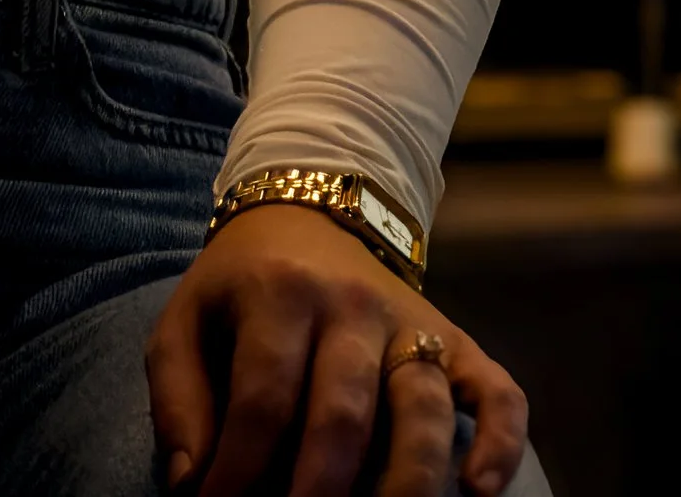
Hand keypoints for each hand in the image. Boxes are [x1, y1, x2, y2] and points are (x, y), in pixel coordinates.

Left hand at [146, 209, 528, 496]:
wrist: (306, 211)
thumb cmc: (240, 287)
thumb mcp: (186, 319)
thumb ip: (179, 397)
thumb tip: (191, 484)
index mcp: (278, 293)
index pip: (263, 397)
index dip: (240, 469)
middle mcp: (351, 305)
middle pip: (345, 411)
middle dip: (320, 490)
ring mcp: (411, 323)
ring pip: (424, 407)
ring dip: (408, 481)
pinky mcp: (456, 340)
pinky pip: (497, 389)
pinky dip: (501, 441)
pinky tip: (480, 491)